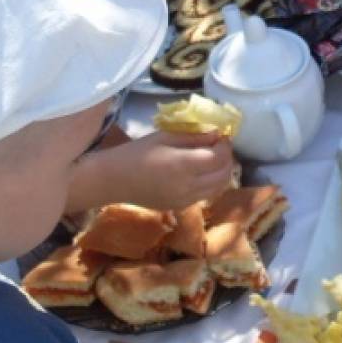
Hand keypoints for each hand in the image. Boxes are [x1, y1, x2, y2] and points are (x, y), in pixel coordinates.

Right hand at [84, 130, 235, 210]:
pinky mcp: (181, 207)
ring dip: (222, 172)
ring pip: (219, 188)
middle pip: (225, 175)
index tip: (220, 136)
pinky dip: (211, 183)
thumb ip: (194, 136)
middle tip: (219, 146)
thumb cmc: (137, 152)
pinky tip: (200, 172)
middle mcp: (189, 187)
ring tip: (212, 158)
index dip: (225, 146)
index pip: (220, 158)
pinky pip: (206, 195)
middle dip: (227, 159)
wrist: (114, 180)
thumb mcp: (165, 137)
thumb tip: (217, 134)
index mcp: (184, 166)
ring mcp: (186, 200)